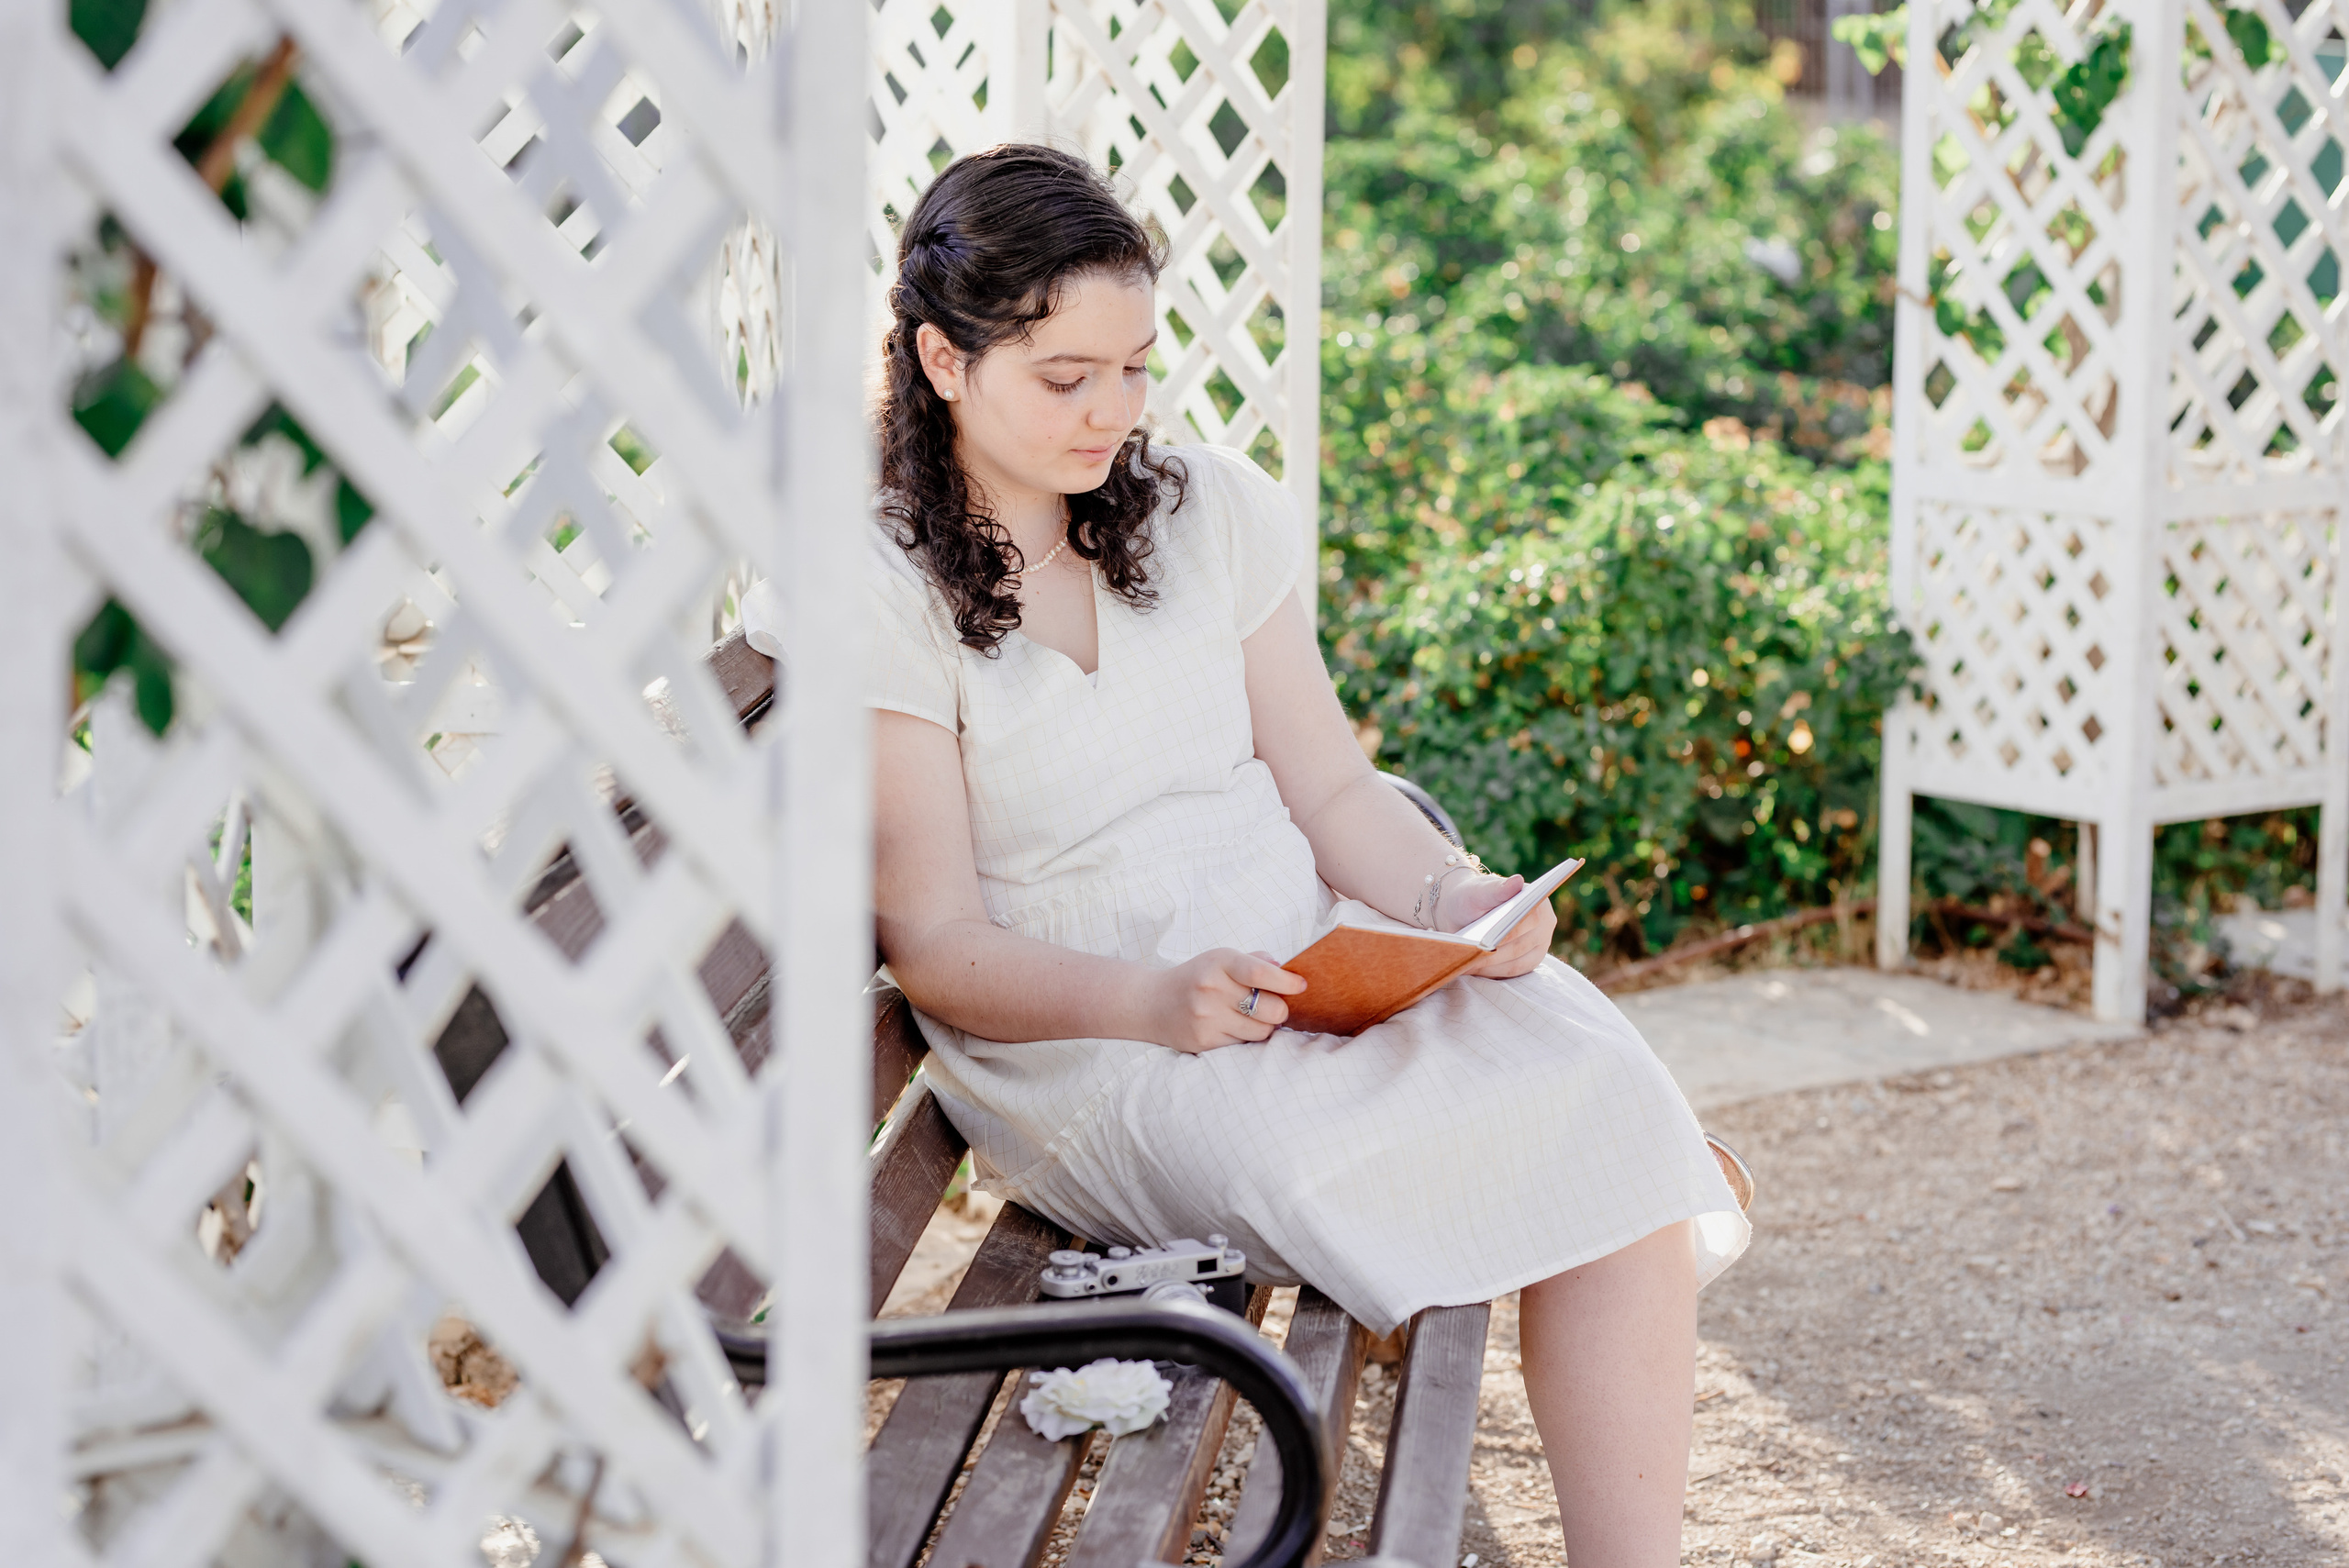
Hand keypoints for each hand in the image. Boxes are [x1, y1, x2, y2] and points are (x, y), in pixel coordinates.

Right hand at [1145, 948, 1307, 1052]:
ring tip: (1251, 1016)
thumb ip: (1254, 961)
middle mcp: (1211, 989)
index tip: (1300, 986)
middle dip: (1280, 1010)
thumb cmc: (1196, 978)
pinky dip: (1246, 1036)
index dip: (1287, 983)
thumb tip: (1286, 971)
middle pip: (1271, 1009)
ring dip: (1264, 1026)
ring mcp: (1207, 1017)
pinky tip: (1233, 1026)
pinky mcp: (1204, 1041)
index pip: (1261, 974)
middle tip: (1273, 1005)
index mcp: (1219, 963)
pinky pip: (1243, 1044)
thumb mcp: (1220, 959)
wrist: (1152, 1003)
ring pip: (1261, 1031)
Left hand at [1440, 873, 1554, 978]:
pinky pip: (1513, 972)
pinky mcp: (1530, 961)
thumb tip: (1517, 881)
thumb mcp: (1479, 891)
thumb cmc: (1473, 897)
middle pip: (1519, 946)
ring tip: (1467, 966)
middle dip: (1492, 955)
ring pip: (1516, 964)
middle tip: (1469, 959)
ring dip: (1491, 967)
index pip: (1524, 923)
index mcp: (1538, 903)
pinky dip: (1492, 973)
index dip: (1504, 935)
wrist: (1466, 910)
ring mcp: (1540, 945)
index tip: (1483, 943)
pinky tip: (1473, 970)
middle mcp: (1545, 925)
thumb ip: (1497, 889)